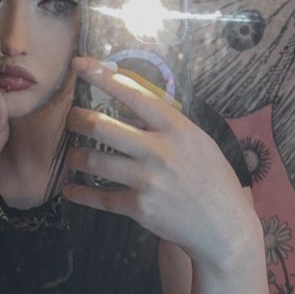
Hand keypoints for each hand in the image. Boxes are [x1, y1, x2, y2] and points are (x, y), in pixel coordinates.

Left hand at [63, 57, 257, 267]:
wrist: (225, 228)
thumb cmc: (213, 181)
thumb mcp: (198, 143)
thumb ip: (167, 126)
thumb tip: (132, 108)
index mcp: (177, 129)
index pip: (134, 95)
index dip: (103, 77)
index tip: (80, 66)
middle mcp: (159, 151)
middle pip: (103, 127)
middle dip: (78, 120)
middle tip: (70, 119)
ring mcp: (147, 180)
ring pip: (94, 161)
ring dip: (76, 157)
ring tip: (73, 156)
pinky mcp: (139, 208)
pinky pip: (99, 198)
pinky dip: (80, 193)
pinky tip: (70, 189)